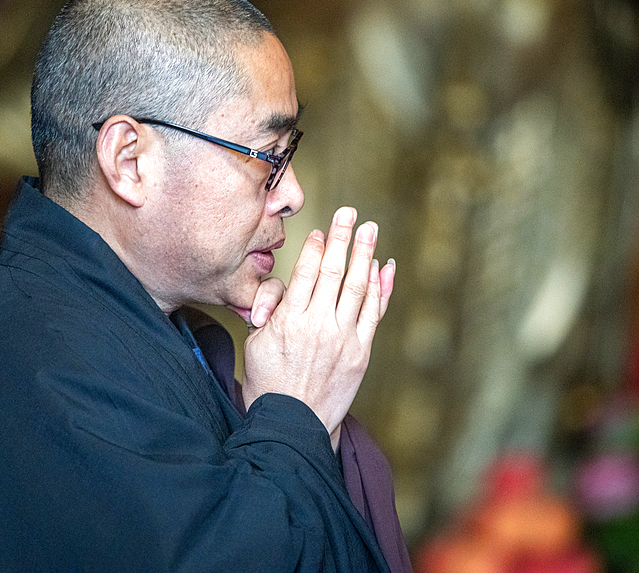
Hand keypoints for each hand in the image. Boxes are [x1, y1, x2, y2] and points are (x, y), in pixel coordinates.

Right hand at [241, 207, 394, 449]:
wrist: (293, 425)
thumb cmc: (268, 381)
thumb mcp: (255, 342)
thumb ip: (270, 308)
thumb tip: (286, 284)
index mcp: (289, 322)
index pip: (307, 273)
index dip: (316, 248)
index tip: (321, 230)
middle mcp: (319, 326)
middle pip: (335, 272)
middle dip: (343, 239)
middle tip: (350, 212)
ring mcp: (344, 339)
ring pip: (358, 288)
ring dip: (365, 255)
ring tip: (370, 229)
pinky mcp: (361, 353)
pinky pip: (374, 313)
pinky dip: (381, 289)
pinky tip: (384, 268)